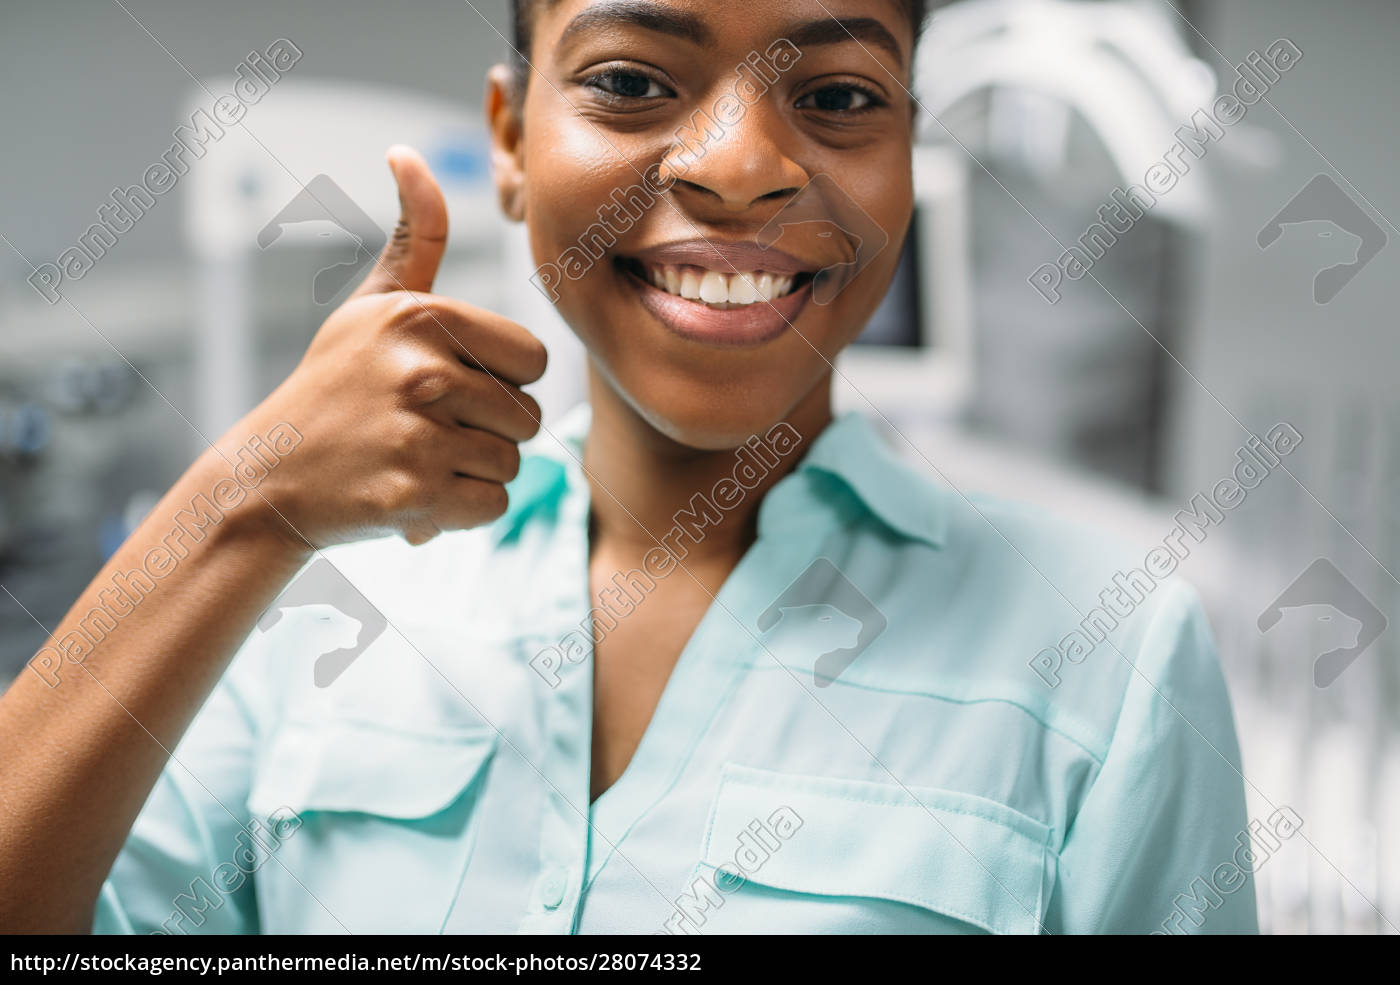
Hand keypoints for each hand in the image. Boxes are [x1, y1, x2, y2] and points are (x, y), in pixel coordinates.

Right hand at [230, 145, 546, 548]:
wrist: (270, 478)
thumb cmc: (336, 386)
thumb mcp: (371, 305)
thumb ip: (414, 237)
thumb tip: (407, 153)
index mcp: (423, 317)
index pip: (535, 358)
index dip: (502, 379)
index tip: (451, 384)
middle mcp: (423, 370)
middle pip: (528, 415)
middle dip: (489, 430)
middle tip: (426, 428)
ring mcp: (418, 435)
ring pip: (513, 463)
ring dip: (474, 471)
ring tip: (417, 458)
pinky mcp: (415, 494)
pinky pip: (493, 506)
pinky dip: (462, 511)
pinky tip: (415, 492)